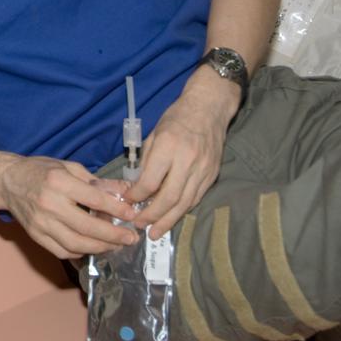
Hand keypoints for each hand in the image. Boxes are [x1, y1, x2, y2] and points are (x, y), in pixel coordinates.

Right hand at [0, 155, 140, 258]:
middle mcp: (50, 204)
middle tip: (130, 238)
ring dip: (100, 248)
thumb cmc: (40, 171)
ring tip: (115, 246)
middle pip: (87, 227)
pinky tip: (92, 247)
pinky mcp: (36, 236)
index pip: (94, 199)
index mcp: (59, 182)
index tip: (132, 215)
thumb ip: (97, 181)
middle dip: (113, 236)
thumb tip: (125, 190)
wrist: (7, 181)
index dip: (116, 209)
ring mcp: (41, 223)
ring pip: (76, 244)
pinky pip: (62, 251)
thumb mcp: (69, 167)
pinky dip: (80, 252)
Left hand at [125, 71, 236, 240]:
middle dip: (152, 216)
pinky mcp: (212, 174)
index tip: (128, 202)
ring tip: (155, 232)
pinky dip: (183, 210)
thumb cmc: (177, 118)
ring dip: (168, 220)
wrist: (209, 108)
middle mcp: (187, 160)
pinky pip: (196, 198)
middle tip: (140, 226)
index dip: (137, 196)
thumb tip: (137, 187)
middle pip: (169, 198)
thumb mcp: (154, 134)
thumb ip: (147, 162)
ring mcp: (203, 169)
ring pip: (185, 203)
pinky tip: (172, 217)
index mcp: (168, 146)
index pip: (151, 182)